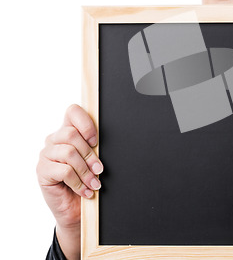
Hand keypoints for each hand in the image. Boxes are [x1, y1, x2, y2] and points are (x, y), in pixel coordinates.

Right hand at [36, 104, 102, 259]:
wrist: (77, 208)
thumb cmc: (87, 180)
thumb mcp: (94, 161)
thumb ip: (95, 147)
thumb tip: (102, 142)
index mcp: (68, 131)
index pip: (72, 112)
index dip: (86, 123)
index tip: (96, 141)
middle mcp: (54, 139)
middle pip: (72, 134)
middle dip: (90, 154)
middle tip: (100, 169)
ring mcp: (46, 154)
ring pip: (69, 153)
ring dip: (86, 170)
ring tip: (94, 183)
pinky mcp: (42, 170)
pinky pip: (64, 170)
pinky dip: (78, 182)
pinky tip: (85, 190)